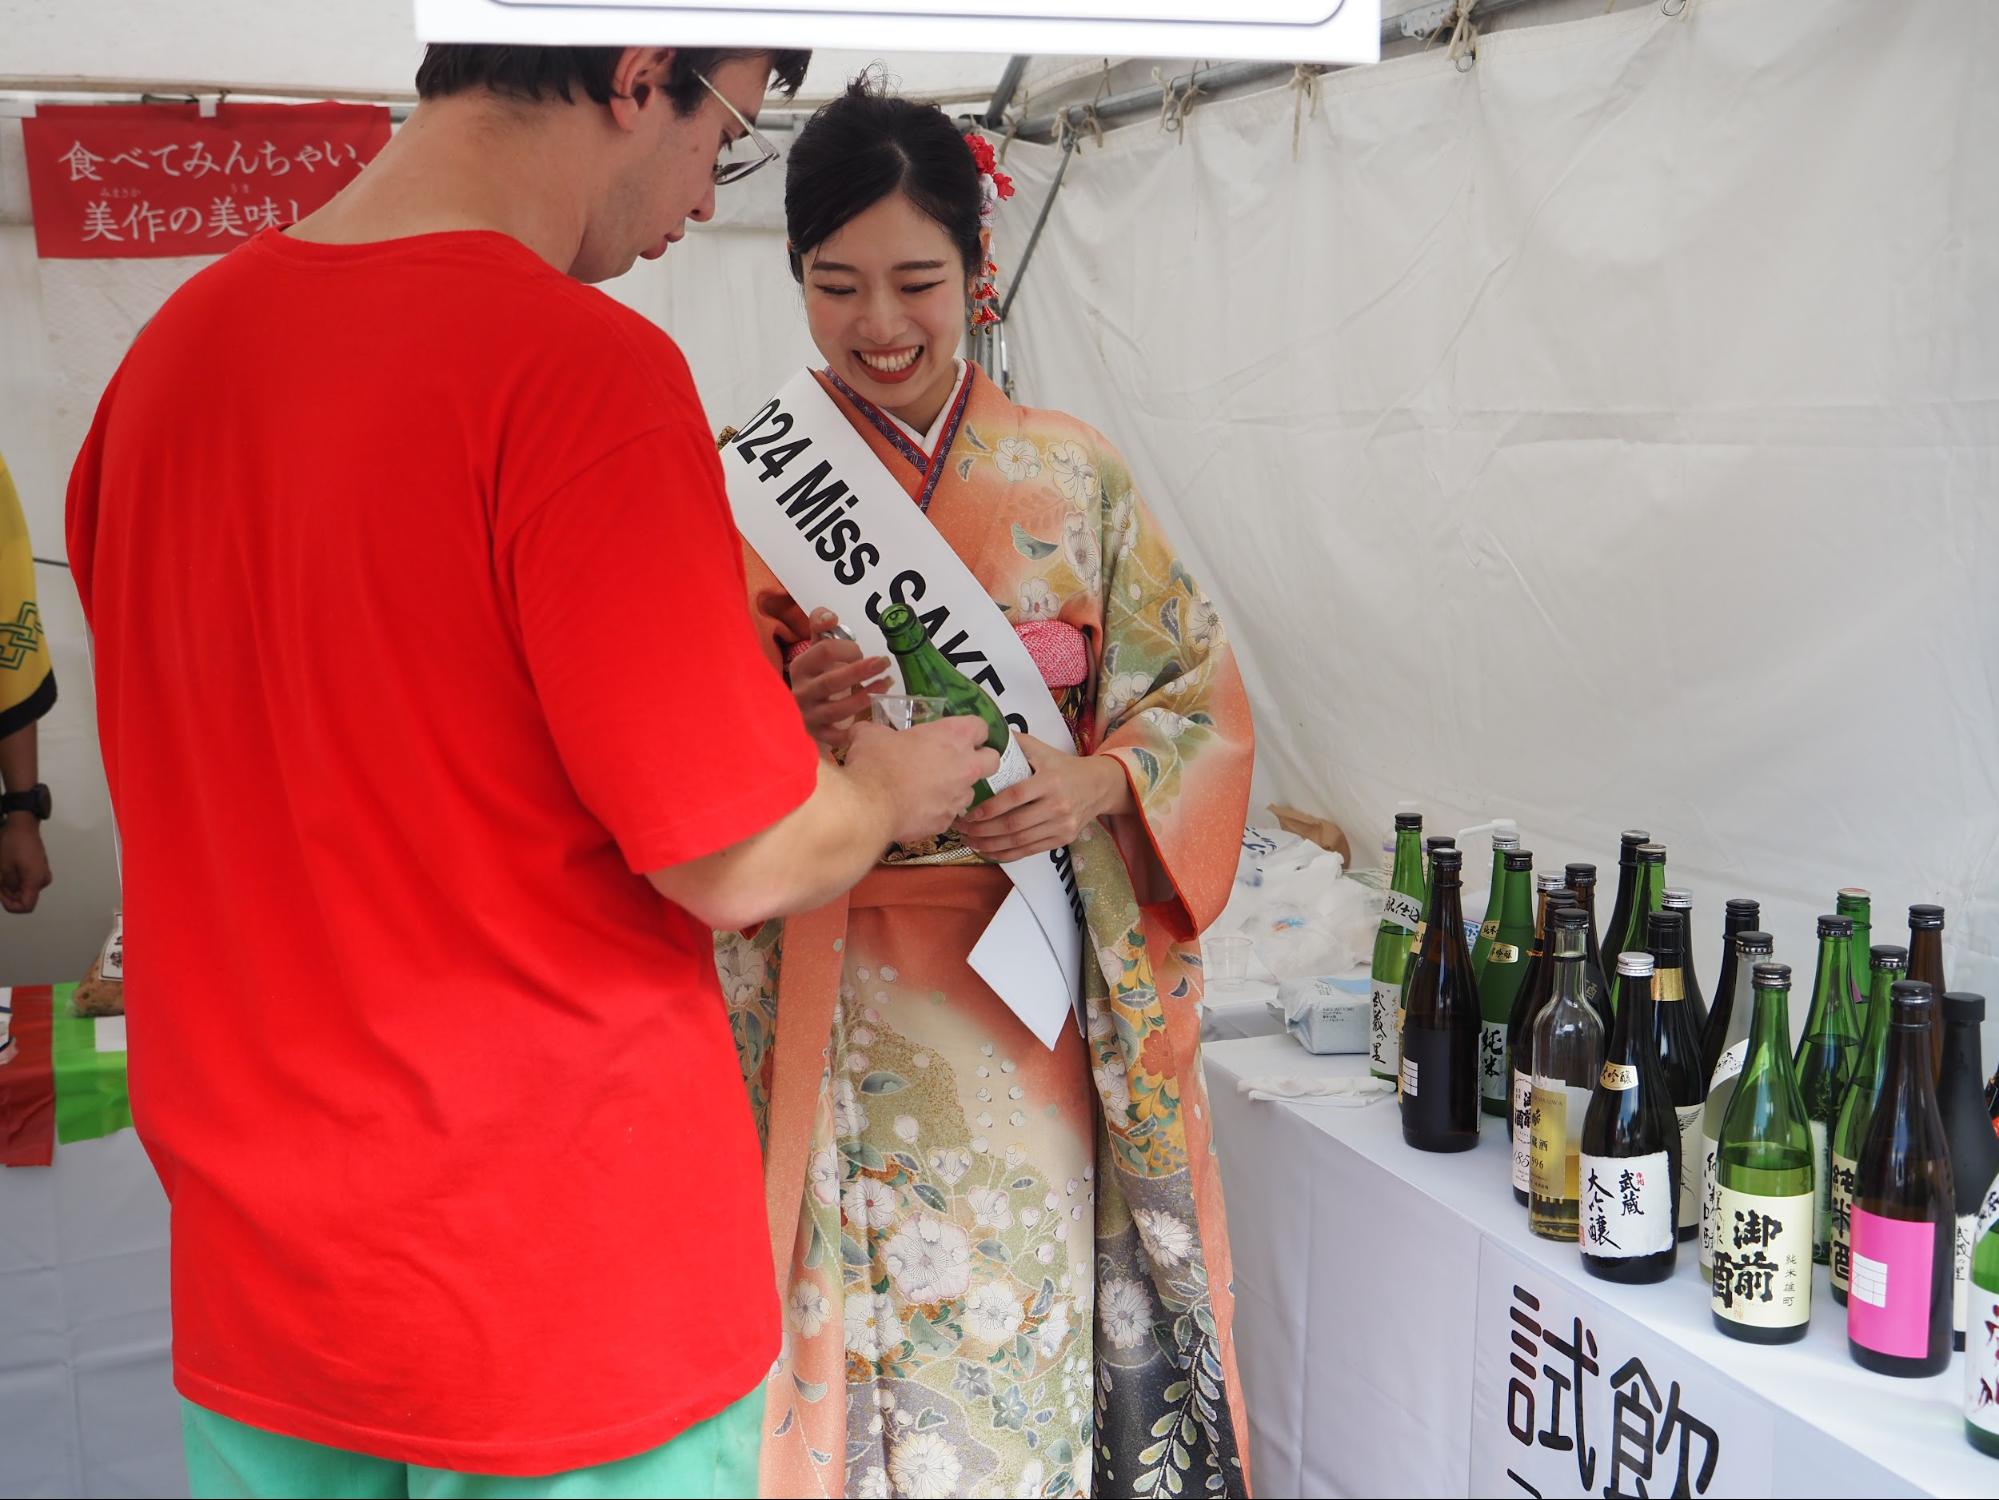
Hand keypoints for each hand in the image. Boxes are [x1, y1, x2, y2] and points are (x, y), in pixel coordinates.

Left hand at [0, 813, 51, 913]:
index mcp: (35, 880)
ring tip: (2, 874)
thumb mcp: (3, 867)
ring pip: (26, 889)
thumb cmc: (12, 844)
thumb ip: (7, 886)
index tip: (0, 895)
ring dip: (11, 887)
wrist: (23, 825)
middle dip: (9, 894)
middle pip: (25, 898)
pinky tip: (8, 870)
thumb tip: (10, 895)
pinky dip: (17, 880)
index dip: (11, 906)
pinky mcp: (40, 867)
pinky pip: (29, 881)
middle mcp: (42, 879)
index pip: (27, 906)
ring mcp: (43, 873)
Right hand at [789, 609, 891, 751]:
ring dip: (865, 697)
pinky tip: (873, 723)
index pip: (824, 652)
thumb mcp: (816, 646)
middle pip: (832, 681)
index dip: (847, 649)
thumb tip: (830, 617)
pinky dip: (854, 732)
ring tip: (886, 684)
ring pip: (838, 710)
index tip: (860, 651)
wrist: (800, 705)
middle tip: (884, 663)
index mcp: (800, 666)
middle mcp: (801, 691)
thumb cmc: (816, 672)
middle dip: (862, 671)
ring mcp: (808, 715)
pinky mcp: (817, 734)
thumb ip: (821, 624)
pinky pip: (836, 736)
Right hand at [845, 718, 998, 845]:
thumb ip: (876, 730)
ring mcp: (959, 796)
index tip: (960, 735)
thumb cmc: (877, 763)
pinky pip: (949, 814)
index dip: (972, 730)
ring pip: (971, 791)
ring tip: (933, 788)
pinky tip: (919, 808)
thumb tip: (861, 730)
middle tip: (959, 761)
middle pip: (993, 760)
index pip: (981, 726)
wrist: (871, 806)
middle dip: (982, 760)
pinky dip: (938, 810)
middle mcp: (965, 765)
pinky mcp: (947, 821)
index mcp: (953, 736)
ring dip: (957, 788)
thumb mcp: (871, 735)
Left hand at [954, 735, 1135, 862]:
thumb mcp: (1043, 750)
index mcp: (1050, 780)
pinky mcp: (1062, 839)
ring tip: (969, 841)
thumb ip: (1016, 744)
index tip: (969, 813)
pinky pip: (1029, 851)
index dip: (989, 808)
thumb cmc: (1063, 766)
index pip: (1014, 797)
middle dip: (983, 830)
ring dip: (990, 845)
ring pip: (1019, 841)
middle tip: (961, 829)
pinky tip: (988, 851)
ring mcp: (1061, 825)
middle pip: (1014, 824)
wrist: (1098, 786)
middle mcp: (1057, 805)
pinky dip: (1006, 854)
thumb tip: (985, 736)